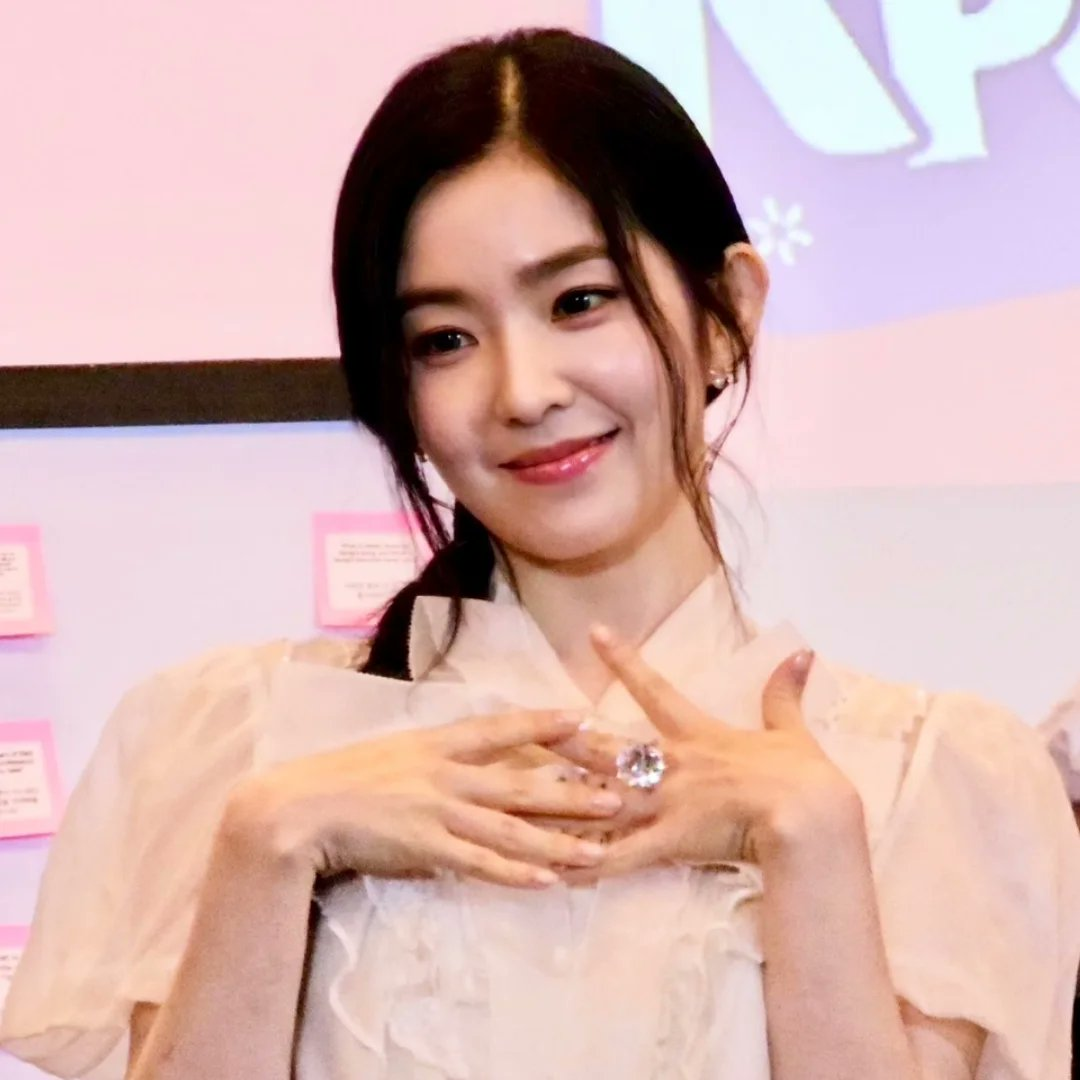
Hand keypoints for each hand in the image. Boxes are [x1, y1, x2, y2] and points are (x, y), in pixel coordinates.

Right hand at [223, 710, 623, 888]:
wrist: (299, 807)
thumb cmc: (343, 777)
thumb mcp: (394, 751)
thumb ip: (433, 756)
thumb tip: (465, 758)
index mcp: (438, 742)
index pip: (501, 727)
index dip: (544, 723)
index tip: (584, 717)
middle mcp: (446, 773)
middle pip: (521, 783)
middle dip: (573, 790)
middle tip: (620, 793)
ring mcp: (438, 811)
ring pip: (510, 829)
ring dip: (556, 841)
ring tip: (597, 851)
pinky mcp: (425, 848)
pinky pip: (478, 863)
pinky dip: (513, 874)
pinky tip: (545, 884)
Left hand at [555, 627, 862, 876]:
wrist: (808, 818)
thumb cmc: (800, 774)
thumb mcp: (790, 730)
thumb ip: (784, 693)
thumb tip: (803, 653)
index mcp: (696, 734)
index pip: (653, 688)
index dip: (623, 659)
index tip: (594, 632)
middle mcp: (670, 765)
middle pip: (607, 749)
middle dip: (566, 742)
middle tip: (525, 731)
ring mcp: (665, 803)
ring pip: (601, 800)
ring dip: (561, 802)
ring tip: (520, 802)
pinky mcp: (668, 842)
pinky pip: (620, 857)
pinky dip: (588, 865)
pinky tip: (555, 871)